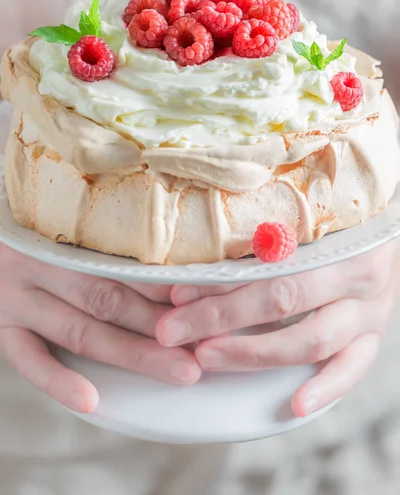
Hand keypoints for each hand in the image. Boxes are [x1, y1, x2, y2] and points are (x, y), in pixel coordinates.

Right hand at [0, 245, 200, 413]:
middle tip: (206, 342)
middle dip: (161, 324)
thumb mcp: (71, 219)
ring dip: (133, 354)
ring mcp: (17, 297)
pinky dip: (57, 380)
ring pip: (81, 331)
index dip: (167, 283)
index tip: (208, 297)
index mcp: (63, 234)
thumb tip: (174, 254)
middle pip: (109, 298)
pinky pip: (27, 358)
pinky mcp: (1, 325)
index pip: (124, 260)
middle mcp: (41, 264)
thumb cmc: (39, 226)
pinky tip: (90, 401)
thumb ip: (109, 235)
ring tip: (179, 371)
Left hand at [156, 241, 398, 416]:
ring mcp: (368, 309)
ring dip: (255, 353)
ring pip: (312, 340)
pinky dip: (325, 389)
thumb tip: (197, 251)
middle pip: (281, 300)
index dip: (220, 281)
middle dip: (220, 317)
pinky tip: (295, 405)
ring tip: (207, 358)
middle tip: (173, 330)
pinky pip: (353, 368)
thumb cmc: (335, 222)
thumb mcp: (304, 214)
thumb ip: (264, 232)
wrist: (383, 231)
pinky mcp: (374, 335)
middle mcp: (354, 273)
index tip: (176, 293)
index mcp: (333, 236)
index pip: (268, 263)